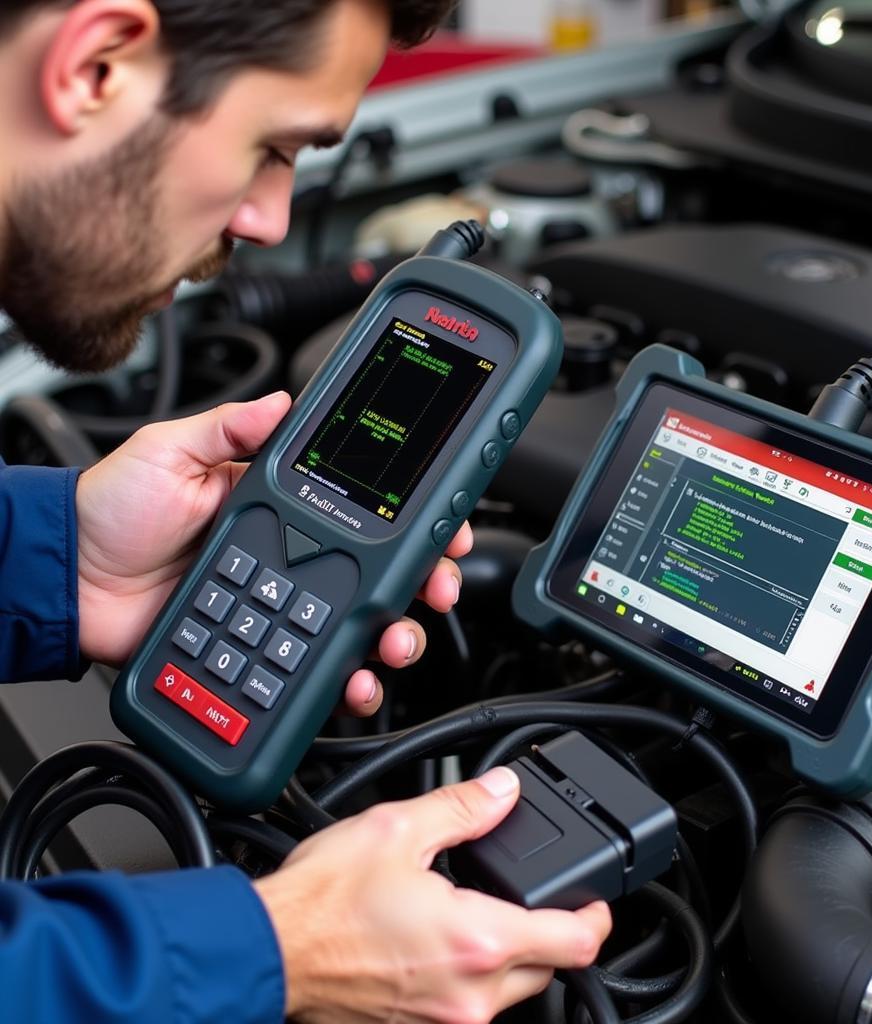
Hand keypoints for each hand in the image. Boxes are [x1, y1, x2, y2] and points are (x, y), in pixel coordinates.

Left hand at [76, 394, 471, 711]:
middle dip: (424, 585)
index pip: (365, 510)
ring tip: (395, 642)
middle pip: (380, 575)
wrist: (70, 581)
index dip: (413, 521)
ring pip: (360, 627)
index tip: (444, 530)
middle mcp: (294, 557)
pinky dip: (345, 681)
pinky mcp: (265, 651)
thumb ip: (227, 427)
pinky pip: (317, 670)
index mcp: (283, 506)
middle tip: (436, 589)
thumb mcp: (170, 452)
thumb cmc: (115, 512)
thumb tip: (281, 402)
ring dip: (395, 637)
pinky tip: (353, 680)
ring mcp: (284, 607)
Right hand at [254, 769, 611, 1022]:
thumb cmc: (323, 901)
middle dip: (553, 932)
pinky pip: (471, 1008)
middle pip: (548, 970)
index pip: (574, 943)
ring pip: (511, 993)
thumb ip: (463, 808)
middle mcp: (469, 996)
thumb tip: (503, 791)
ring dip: (513, 955)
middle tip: (537, 895)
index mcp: (476, 942)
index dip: (597, 918)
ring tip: (486, 911)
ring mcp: (444, 1022)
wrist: (269, 951)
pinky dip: (475, 975)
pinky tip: (448, 942)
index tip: (597, 901)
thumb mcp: (398, 828)